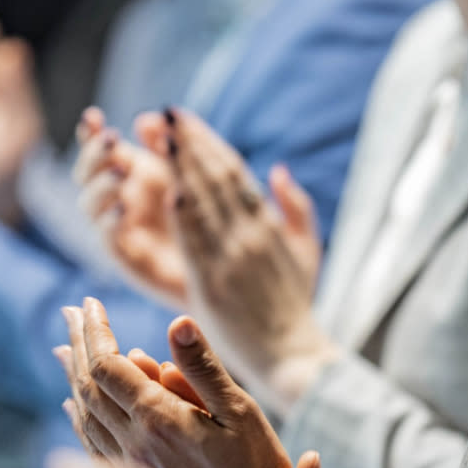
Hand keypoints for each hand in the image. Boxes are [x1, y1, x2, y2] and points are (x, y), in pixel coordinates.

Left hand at [56, 299, 324, 467]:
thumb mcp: (241, 411)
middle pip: (88, 384)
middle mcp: (135, 442)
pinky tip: (74, 407)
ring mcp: (131, 465)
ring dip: (72, 375)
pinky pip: (93, 443)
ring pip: (86, 413)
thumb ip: (204, 367)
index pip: (109, 363)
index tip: (89, 302)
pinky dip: (79, 416)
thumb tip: (177, 321)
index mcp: (159, 418)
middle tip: (71, 312)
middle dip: (78, 344)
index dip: (95, 330)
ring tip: (65, 347)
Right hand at [74, 109, 186, 303]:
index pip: (98, 148)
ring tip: (120, 174)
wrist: (219, 261)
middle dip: (94, 154)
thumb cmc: (201, 208)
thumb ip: (167, 144)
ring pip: (89, 204)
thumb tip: (144, 118)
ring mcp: (116, 226)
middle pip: (86, 172)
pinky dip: (109, 222)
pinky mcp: (125, 255)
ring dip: (101, 186)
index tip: (93, 116)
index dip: (89, 132)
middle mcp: (116, 196)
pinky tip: (124, 209)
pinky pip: (106, 238)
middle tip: (112, 140)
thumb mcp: (186, 171)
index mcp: (128, 170)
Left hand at [165, 109, 339, 409]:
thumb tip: (278, 170)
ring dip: (181, 167)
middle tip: (165, 114)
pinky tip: (169, 189)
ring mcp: (233, 258)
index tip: (183, 119)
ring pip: (205, 202)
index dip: (207, 141)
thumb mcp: (308, 252)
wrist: (291, 353)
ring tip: (159, 137)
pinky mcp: (214, 284)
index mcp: (269, 225)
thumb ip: (296, 209)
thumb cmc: (295, 306)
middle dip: (189, 143)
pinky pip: (196, 243)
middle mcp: (251, 234)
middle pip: (216, 177)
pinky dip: (184, 214)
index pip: (234, 171)